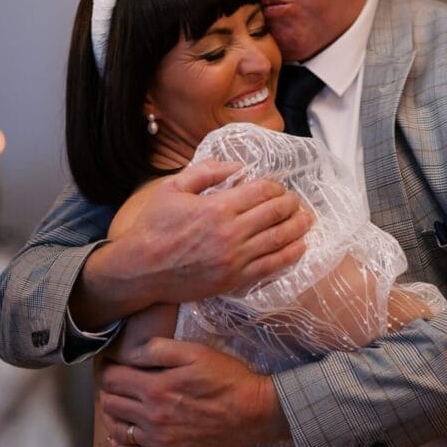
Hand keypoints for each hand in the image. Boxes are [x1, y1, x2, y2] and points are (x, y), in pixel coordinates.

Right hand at [70, 159, 312, 328]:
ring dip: (298, 227)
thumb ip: (207, 171)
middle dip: (291, 204)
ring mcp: (235, 259)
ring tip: (306, 219)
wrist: (139, 270)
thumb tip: (239, 167)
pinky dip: (291, 255)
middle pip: (276, 213)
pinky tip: (300, 247)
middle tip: (296, 201)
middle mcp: (231, 233)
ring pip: (279, 239)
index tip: (277, 187)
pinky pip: (272, 267)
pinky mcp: (234, 279)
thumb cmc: (154, 227)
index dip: (276, 186)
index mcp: (218, 207)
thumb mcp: (173, 187)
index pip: (262, 191)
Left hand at [98, 337, 289, 446]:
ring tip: (122, 401)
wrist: (252, 412)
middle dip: (109, 389)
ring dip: (113, 413)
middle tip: (118, 380)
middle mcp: (152, 416)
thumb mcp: (197, 353)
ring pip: (116, 428)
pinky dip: (122, 438)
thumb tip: (132, 351)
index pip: (112, 379)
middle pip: (109, 403)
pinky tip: (129, 428)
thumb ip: (161, 349)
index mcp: (156, 388)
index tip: (115, 364)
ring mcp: (158, 439)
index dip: (109, 368)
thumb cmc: (227, 379)